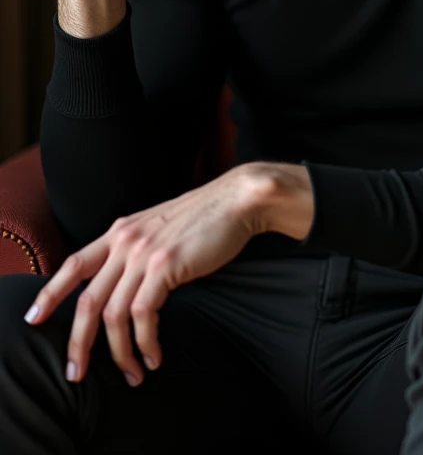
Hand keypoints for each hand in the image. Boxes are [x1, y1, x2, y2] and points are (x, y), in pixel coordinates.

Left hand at [23, 168, 267, 387]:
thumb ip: (137, 250)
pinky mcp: (165, 265)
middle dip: (78, 342)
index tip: (34, 318)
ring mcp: (144, 252)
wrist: (236, 201)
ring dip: (119, 353)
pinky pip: (143, 315)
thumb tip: (125, 287)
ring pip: (113, 314)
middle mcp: (125, 240)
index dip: (49, 293)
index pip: (73, 263)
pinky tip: (154, 355)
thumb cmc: (204, 218)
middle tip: (76, 372)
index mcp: (120, 231)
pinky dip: (145, 342)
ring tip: (132, 373)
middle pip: (87, 300)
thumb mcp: (158, 228)